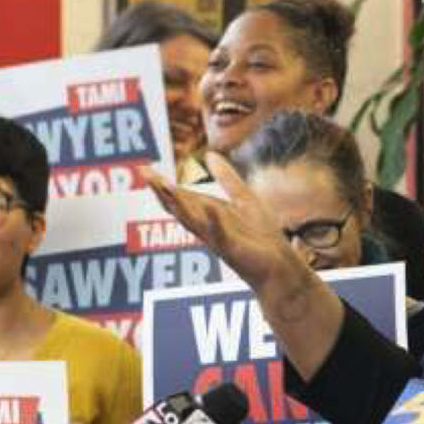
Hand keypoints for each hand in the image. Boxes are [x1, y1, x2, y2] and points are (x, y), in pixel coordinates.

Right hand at [141, 153, 306, 289]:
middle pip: (180, 209)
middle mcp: (208, 230)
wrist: (280, 268)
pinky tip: (211, 208)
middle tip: (143, 173)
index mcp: (209, 217)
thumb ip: (227, 179)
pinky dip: (216, 222)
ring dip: (180, 204)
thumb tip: (209, 154)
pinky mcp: (234, 250)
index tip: (143, 169)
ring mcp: (219, 241)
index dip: (163, 186)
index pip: (182, 200)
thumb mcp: (243, 200)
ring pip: (194, 221)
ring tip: (164, 185)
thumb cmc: (261, 238)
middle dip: (162, 192)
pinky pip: (223, 235)